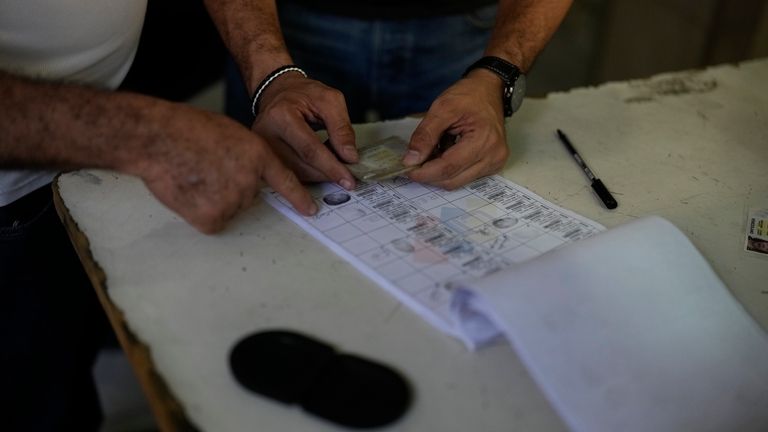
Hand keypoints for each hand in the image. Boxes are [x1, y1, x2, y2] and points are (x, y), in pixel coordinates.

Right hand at [127, 102, 316, 233]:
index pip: (285, 181)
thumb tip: (245, 172)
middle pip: (246, 196)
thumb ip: (244, 155)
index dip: (298, 197)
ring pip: (227, 208)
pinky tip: (187, 191)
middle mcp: (250, 180)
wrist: (158, 138)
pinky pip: (211, 220)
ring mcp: (233, 199)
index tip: (311, 210)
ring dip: (211, 199)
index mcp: (258, 154)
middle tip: (204, 170)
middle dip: (229, 187)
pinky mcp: (213, 216)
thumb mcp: (228, 132)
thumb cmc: (185, 129)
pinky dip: (198, 211)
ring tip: (193, 176)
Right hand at [252, 73, 357, 189]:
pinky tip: (319, 166)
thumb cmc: (302, 93)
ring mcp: (261, 148)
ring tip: (333, 165)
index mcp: (281, 115)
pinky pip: (288, 173)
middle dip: (327, 174)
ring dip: (319, 175)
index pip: (309, 149)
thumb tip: (349, 156)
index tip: (348, 180)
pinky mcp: (263, 156)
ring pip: (295, 174)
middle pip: (301, 166)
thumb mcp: (330, 100)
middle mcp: (265, 134)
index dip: (331, 167)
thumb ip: (342, 128)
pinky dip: (309, 174)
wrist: (278, 91)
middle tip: (347, 175)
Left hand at [403, 71, 508, 189]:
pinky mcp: (491, 166)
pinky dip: (449, 170)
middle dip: (429, 174)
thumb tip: (411, 159)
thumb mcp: (442, 108)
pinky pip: (464, 177)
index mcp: (484, 140)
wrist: (489, 90)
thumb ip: (425, 135)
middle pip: (452, 180)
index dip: (425, 172)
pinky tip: (444, 154)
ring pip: (457, 182)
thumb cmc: (470, 95)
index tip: (407, 169)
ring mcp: (494, 163)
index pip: (449, 166)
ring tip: (431, 153)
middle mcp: (493, 156)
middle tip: (413, 161)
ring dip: (438, 173)